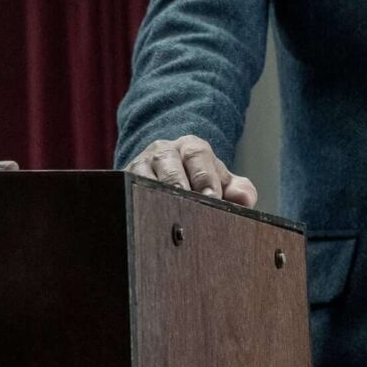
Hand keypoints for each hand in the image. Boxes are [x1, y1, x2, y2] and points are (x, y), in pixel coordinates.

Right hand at [125, 135, 257, 207]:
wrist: (168, 179)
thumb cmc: (200, 184)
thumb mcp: (222, 184)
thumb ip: (239, 190)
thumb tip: (243, 200)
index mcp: (191, 147)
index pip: (198, 156)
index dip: (205, 177)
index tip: (211, 197)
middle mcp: (163, 150)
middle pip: (167, 162)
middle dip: (178, 184)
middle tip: (187, 207)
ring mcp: (140, 164)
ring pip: (143, 175)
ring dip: (153, 194)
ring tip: (163, 214)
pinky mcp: (123, 180)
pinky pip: (125, 188)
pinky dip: (134, 201)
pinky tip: (143, 219)